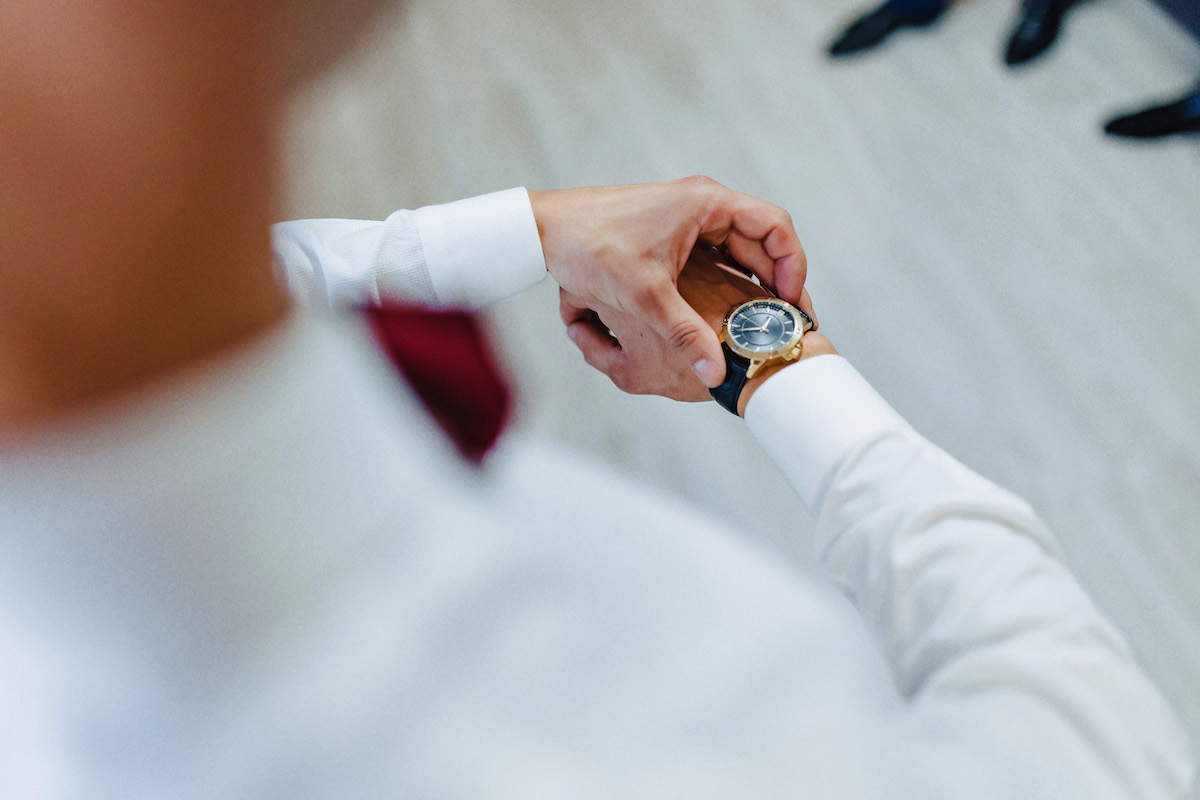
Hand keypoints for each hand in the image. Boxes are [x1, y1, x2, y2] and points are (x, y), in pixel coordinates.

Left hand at [529, 176, 812, 387]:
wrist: (544, 230)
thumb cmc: (589, 245)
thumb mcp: (643, 295)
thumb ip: (686, 334)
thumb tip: (718, 374)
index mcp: (706, 203)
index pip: (775, 225)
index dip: (792, 265)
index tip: (790, 302)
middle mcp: (702, 204)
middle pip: (760, 241)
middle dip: (776, 281)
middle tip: (786, 322)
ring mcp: (686, 217)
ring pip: (738, 250)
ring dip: (752, 283)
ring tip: (761, 322)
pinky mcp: (670, 233)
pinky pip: (714, 255)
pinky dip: (726, 281)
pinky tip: (725, 315)